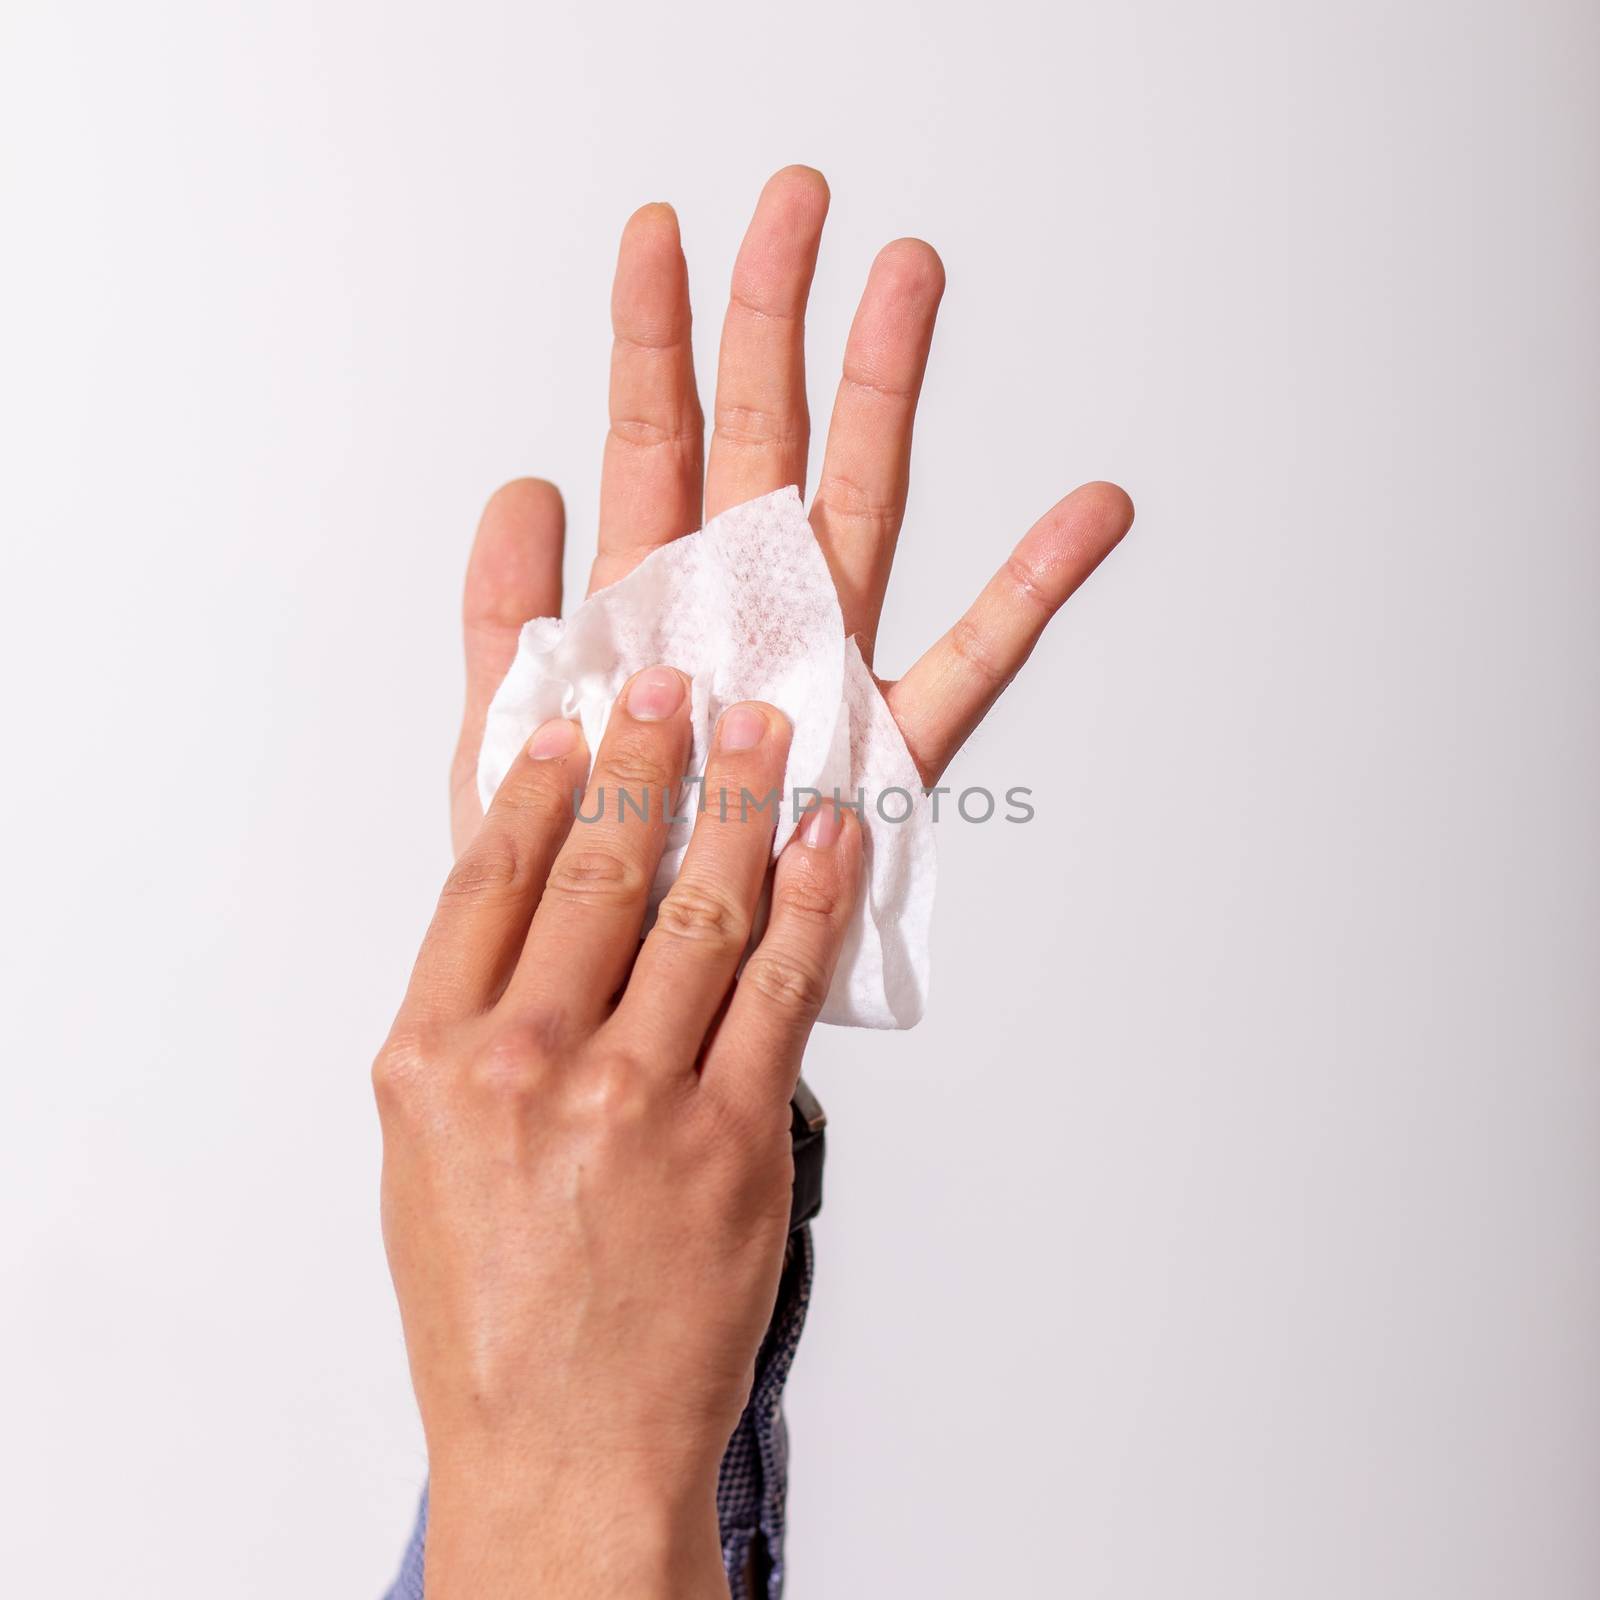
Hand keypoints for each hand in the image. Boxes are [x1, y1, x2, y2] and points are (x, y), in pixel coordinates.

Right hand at [376, 673, 860, 1596]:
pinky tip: (827, 837)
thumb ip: (470, 1026)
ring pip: (700, 908)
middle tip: (679, 684)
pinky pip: (783, 985)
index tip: (574, 716)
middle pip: (599, 870)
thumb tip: (536, 899)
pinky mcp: (738, 1138)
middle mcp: (529, 1066)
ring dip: (741, 802)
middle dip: (649, 759)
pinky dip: (812, 899)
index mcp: (433, 1061)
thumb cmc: (492, 1306)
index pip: (492, 878)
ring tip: (766, 729)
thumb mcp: (426, 1158)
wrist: (565, 1447)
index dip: (541, 782)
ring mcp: (639, 1099)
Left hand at [447, 165, 1132, 856]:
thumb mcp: (505, 749)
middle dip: (773, 320)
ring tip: (911, 281)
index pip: (651, 443)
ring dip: (887, 397)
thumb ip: (507, 620)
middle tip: (795, 202)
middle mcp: (746, 614)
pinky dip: (1030, 590)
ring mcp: (825, 668)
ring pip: (862, 508)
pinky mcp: (889, 748)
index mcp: (651, 605)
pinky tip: (1087, 513)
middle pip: (763, 439)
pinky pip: (969, 660)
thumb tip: (522, 483)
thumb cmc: (575, 885)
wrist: (639, 1003)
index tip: (660, 234)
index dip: (652, 339)